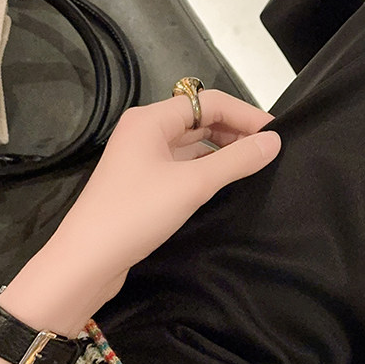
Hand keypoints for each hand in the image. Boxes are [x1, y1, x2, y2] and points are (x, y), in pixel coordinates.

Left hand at [44, 88, 280, 308]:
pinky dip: (207, 168)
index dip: (245, 115)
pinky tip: (228, 182)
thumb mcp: (192, 185)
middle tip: (270, 151)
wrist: (87, 261)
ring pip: (192, 143)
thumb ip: (236, 161)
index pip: (209, 101)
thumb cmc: (136, 214)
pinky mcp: (143, 183)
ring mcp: (142, 158)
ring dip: (222, 150)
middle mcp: (145, 131)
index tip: (277, 135)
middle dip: (235, 131)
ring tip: (255, 165)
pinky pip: (183, 165)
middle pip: (200, 118)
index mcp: (151, 119)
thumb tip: (274, 142)